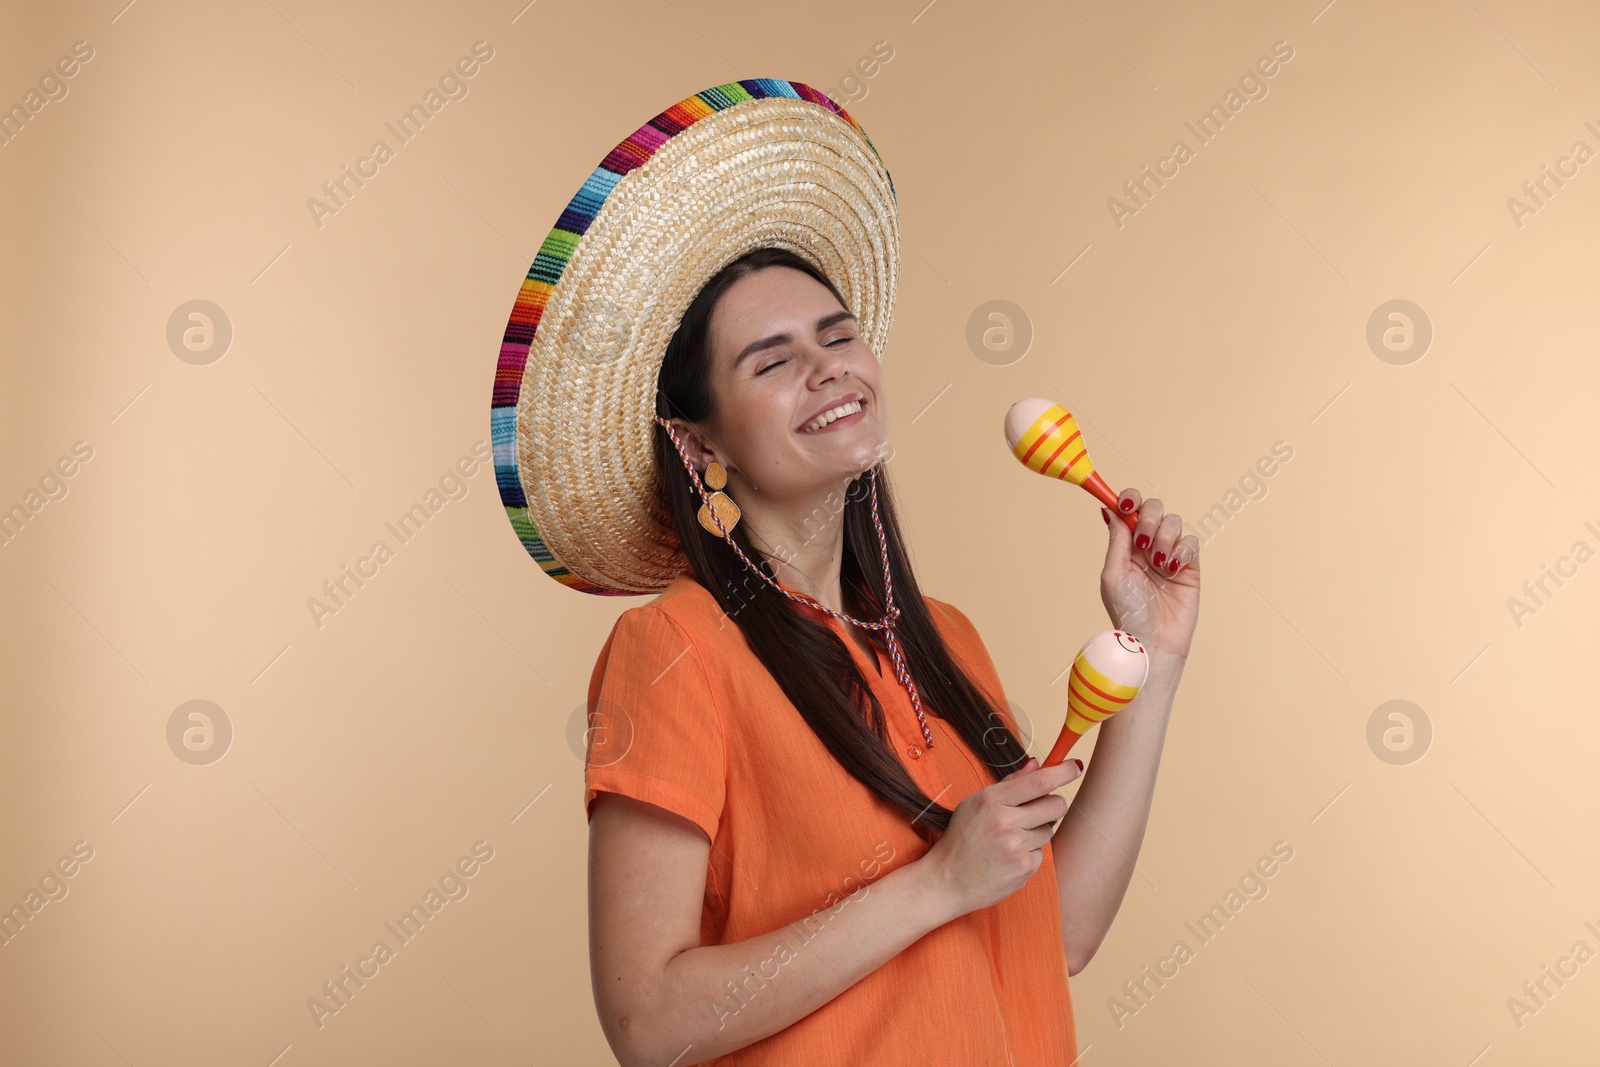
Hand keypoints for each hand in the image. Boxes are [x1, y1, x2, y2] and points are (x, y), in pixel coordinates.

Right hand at [921, 756, 1082, 917]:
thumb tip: (1036, 763)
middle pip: (1055, 805)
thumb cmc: (961, 837)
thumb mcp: (976, 803)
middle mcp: (1005, 822)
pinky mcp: (1023, 869)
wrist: (947, 880)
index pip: (1038, 782)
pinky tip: (1007, 857)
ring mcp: (1016, 848)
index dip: (1062, 772)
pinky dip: (1028, 854)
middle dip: (1052, 804)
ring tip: (1009, 839)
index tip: (1075, 766)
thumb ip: (1009, 784)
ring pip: (1048, 830)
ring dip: (1035, 832)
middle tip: (1037, 809)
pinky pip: (1040, 854)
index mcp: (992, 801)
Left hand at [1100, 489, 1200, 663]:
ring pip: (1174, 522)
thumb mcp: (1114, 574)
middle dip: (1148, 519)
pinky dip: (1182, 551)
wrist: (1153, 640)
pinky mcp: (1190, 566)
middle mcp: (1146, 547)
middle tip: (1143, 542)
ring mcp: (1169, 555)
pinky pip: (1191, 541)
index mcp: (1125, 546)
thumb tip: (1109, 509)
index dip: (1129, 499)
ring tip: (1158, 564)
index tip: (1126, 504)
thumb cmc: (1127, 613)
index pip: (1129, 510)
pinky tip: (1172, 569)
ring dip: (1164, 538)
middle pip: (1153, 509)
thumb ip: (1117, 541)